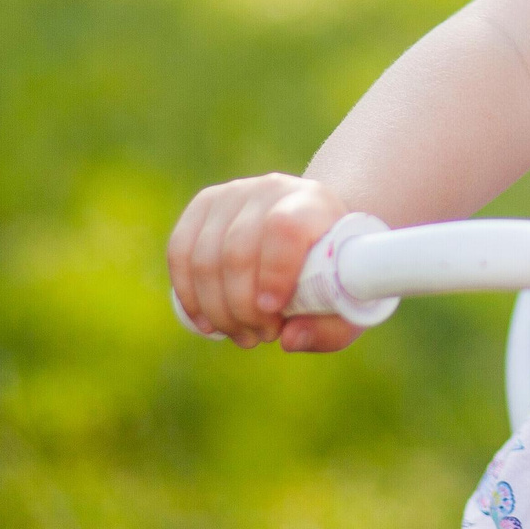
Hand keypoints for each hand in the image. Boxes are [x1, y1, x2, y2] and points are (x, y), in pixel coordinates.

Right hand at [167, 172, 363, 351]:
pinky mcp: (203, 206)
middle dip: (243, 308)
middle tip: (263, 335)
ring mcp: (232, 193)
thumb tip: (288, 339)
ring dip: (218, 310)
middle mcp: (271, 189)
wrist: (312, 232)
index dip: (274, 273)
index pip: (284, 228)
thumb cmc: (333, 271)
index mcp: (314, 203)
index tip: (273, 314)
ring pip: (204, 258)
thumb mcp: (349, 302)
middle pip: (238, 251)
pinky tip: (207, 322)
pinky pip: (179, 253)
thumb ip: (330, 327)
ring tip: (243, 334)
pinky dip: (188, 296)